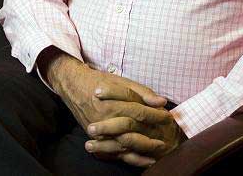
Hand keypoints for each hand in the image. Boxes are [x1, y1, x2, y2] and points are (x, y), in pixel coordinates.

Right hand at [40, 49, 168, 165]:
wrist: (74, 86)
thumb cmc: (99, 81)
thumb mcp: (121, 81)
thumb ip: (142, 92)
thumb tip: (161, 101)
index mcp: (112, 102)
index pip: (138, 111)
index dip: (155, 115)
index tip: (168, 116)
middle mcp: (106, 118)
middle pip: (133, 129)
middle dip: (152, 132)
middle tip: (167, 135)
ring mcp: (100, 131)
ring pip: (125, 144)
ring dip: (144, 148)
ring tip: (160, 150)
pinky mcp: (98, 140)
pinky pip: (117, 153)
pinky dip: (133, 159)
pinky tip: (147, 161)